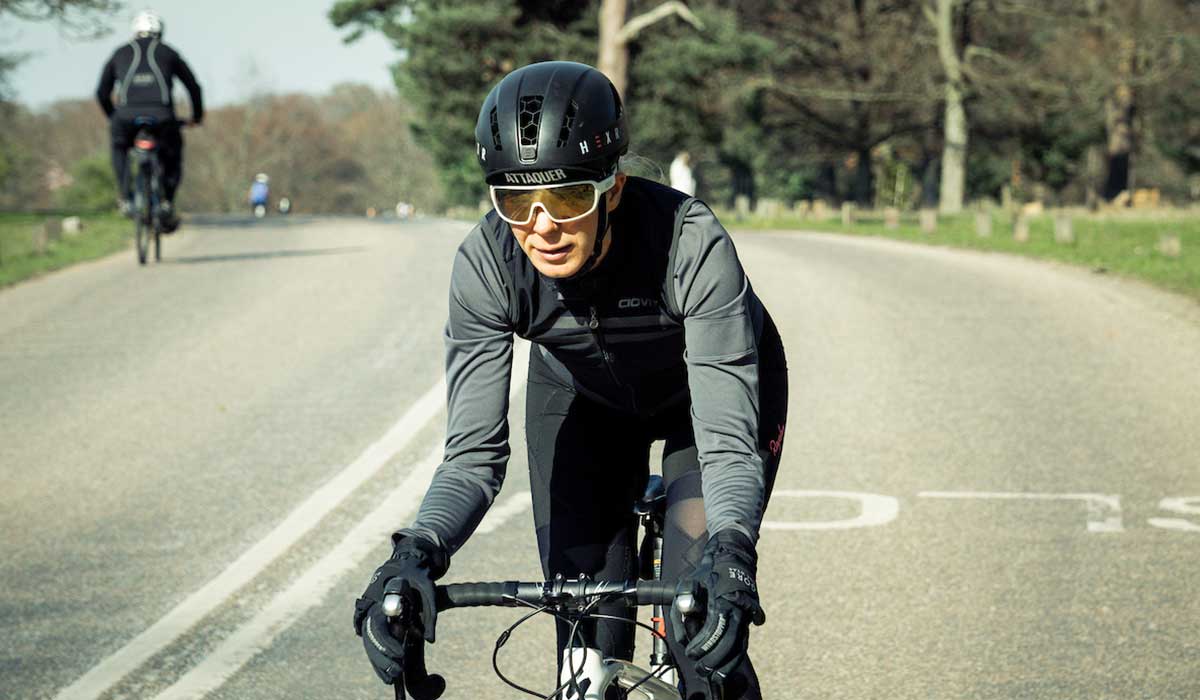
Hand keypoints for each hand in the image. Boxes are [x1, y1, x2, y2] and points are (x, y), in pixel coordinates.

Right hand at [353, 536, 447, 684]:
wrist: (405, 561)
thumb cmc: (417, 575)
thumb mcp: (428, 590)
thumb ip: (429, 614)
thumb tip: (430, 640)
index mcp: (381, 597)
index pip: (378, 626)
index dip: (386, 644)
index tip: (399, 655)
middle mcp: (371, 606)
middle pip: (370, 637)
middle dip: (381, 658)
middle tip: (396, 673)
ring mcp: (369, 611)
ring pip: (369, 640)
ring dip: (378, 659)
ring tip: (391, 676)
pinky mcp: (373, 617)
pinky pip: (372, 638)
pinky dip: (378, 654)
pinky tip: (386, 669)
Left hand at [671, 530, 764, 681]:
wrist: (733, 558)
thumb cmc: (708, 572)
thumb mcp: (690, 579)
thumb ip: (684, 594)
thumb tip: (685, 607)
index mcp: (724, 598)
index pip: (715, 627)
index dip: (703, 643)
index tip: (691, 653)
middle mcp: (739, 609)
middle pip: (730, 641)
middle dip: (714, 658)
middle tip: (701, 668)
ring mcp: (746, 615)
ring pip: (740, 644)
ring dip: (727, 662)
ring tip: (714, 675)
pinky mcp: (748, 620)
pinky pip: (743, 642)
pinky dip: (735, 656)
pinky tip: (726, 667)